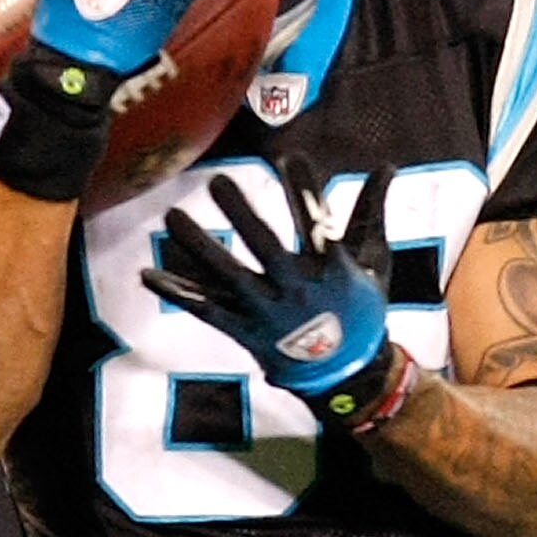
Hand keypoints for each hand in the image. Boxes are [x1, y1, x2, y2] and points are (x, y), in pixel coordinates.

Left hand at [144, 157, 395, 400]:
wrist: (348, 377)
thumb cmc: (362, 313)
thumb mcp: (375, 262)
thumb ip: (373, 211)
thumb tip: (387, 166)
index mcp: (332, 272)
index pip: (318, 225)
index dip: (305, 192)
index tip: (288, 159)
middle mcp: (297, 292)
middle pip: (264, 248)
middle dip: (241, 215)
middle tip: (218, 183)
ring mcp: (268, 314)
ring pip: (227, 277)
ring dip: (199, 246)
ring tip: (172, 217)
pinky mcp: (246, 331)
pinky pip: (206, 311)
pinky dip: (177, 293)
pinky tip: (149, 274)